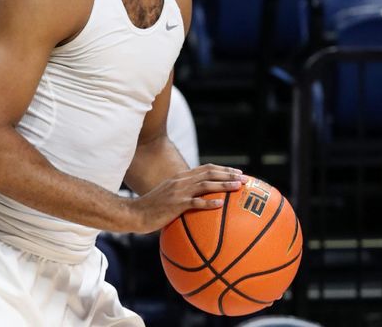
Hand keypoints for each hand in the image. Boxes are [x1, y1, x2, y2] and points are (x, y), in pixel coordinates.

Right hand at [128, 163, 246, 233]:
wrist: (136, 213)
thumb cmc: (152, 209)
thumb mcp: (169, 197)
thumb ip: (184, 196)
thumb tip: (201, 203)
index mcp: (180, 178)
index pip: (205, 168)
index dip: (223, 169)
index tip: (237, 172)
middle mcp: (181, 181)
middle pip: (209, 173)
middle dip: (228, 174)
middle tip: (245, 178)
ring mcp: (178, 192)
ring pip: (205, 184)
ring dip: (224, 185)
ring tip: (238, 187)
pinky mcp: (175, 204)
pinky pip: (195, 203)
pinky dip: (209, 202)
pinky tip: (220, 204)